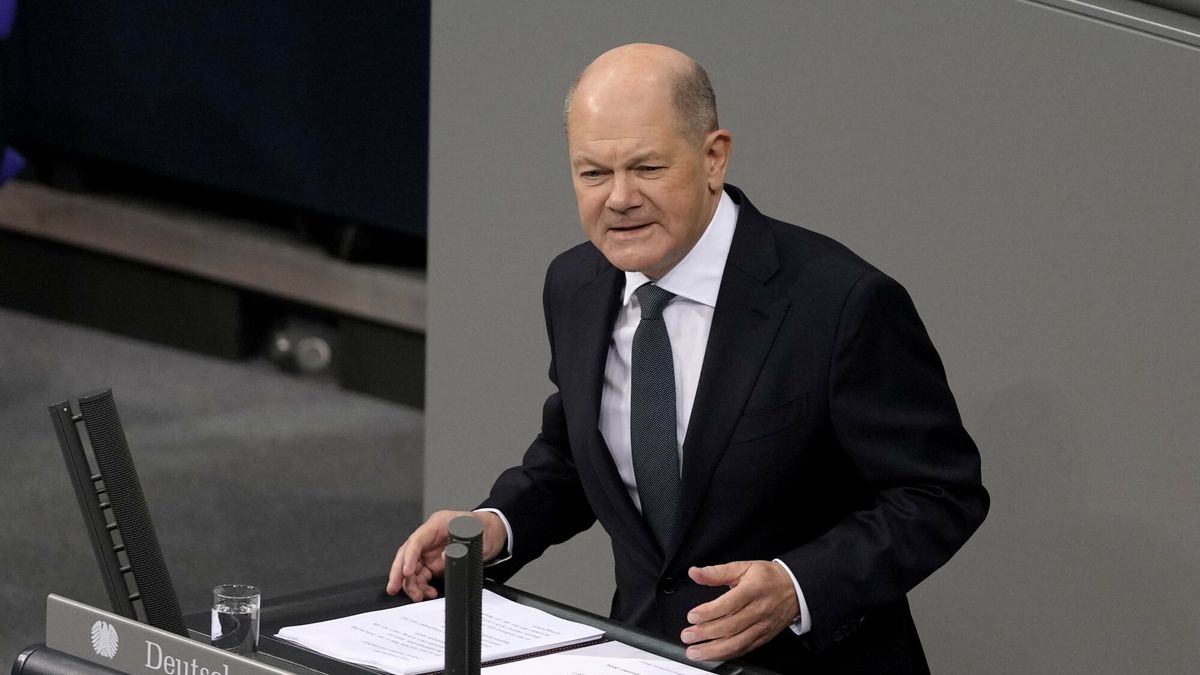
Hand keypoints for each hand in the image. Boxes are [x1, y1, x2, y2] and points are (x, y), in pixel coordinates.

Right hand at [385, 510, 507, 601]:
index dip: (409, 556)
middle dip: (399, 572)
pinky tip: (427, 593)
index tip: (407, 571)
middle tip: (394, 587)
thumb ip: (460, 546)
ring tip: (419, 596)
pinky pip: (422, 576)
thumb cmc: (484, 529)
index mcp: (437, 524)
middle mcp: (430, 537)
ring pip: (412, 568)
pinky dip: (421, 586)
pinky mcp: (433, 563)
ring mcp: (430, 551)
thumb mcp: (476, 535)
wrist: (493, 534)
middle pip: (407, 554)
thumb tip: (443, 557)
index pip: (417, 540)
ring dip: (412, 584)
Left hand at [680, 561, 799, 661]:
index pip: (729, 604)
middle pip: (731, 626)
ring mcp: (762, 626)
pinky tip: (713, 655)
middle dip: (706, 633)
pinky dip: (727, 654)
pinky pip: (745, 649)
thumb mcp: (743, 567)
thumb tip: (695, 573)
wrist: (794, 588)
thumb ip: (717, 572)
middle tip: (687, 635)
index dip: (709, 612)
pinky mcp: (764, 637)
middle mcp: (759, 610)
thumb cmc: (767, 577)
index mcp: (753, 590)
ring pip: (737, 642)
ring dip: (714, 650)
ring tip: (695, 652)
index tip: (692, 616)